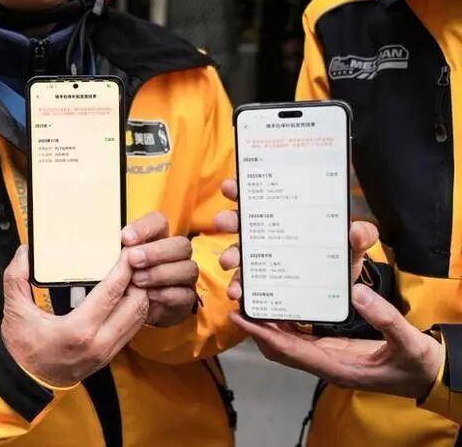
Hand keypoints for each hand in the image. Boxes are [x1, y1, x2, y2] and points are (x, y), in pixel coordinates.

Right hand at [1, 247, 148, 387]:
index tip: (128, 250)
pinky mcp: (109, 356)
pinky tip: (126, 295)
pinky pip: (133, 328)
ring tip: (132, 274)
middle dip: (138, 279)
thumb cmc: (22, 348)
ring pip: (139, 318)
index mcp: (78, 330)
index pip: (112, 292)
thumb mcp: (14, 311)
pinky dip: (135, 309)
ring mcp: (107, 352)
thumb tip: (26, 252)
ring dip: (140, 294)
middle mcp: (99, 342)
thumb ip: (17, 278)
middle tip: (133, 260)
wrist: (26, 383)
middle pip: (136, 304)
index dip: (124, 269)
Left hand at [122, 212, 198, 326]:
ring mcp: (185, 277)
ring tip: (137, 280)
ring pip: (187, 268)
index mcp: (158, 239)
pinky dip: (166, 294)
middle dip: (156, 252)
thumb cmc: (128, 281)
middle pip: (181, 244)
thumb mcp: (120, 265)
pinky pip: (185, 294)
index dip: (145, 227)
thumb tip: (119, 246)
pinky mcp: (187, 299)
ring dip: (160, 273)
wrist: (136, 312)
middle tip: (133, 260)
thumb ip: (121, 255)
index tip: (125, 237)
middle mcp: (177, 255)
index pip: (159, 222)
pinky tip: (148, 296)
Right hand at [213, 179, 378, 299]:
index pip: (258, 195)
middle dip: (228, 219)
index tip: (231, 187)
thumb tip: (357, 231)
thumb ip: (361, 235)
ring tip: (229, 262)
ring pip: (237, 252)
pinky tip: (238, 293)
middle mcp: (265, 233)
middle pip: (239, 221)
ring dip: (229, 255)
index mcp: (283, 215)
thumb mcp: (352, 245)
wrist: (339, 293)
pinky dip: (238, 287)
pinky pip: (243, 283)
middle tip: (224, 222)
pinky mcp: (259, 283)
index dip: (241, 188)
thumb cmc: (339, 258)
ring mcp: (259, 258)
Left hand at [229, 284, 442, 399]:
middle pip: (280, 348)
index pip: (290, 350)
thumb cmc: (418, 365)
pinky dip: (288, 323)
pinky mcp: (334, 351)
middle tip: (239, 305)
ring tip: (253, 302)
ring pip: (289, 343)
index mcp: (337, 367)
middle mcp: (327, 365)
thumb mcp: (407, 342)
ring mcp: (329, 359)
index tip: (243, 320)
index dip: (264, 335)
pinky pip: (302, 337)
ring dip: (270, 326)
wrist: (430, 376)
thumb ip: (384, 318)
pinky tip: (281, 306)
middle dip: (258, 329)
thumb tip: (356, 294)